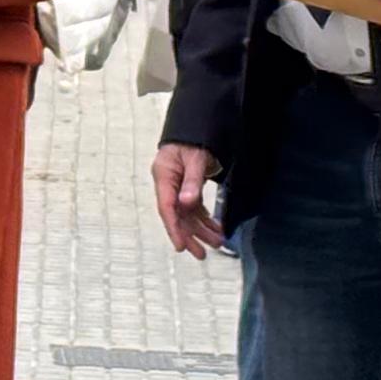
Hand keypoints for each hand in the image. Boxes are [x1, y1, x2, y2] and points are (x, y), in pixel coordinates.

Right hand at [151, 141, 226, 255]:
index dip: (174, 228)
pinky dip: (204, 218)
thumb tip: (186, 203)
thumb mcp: (195, 158)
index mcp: (164, 176)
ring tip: (216, 242)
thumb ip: (192, 181)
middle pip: (177, 215)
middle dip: (190, 235)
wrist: (196, 126)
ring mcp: (177, 186)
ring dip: (200, 229)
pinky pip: (194, 207)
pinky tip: (214, 228)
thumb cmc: (193, 139)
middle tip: (201, 254)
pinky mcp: (186, 186)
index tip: (181, 246)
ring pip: (187, 214)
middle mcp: (168, 184)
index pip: (167, 207)